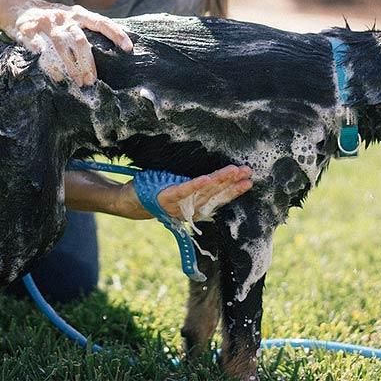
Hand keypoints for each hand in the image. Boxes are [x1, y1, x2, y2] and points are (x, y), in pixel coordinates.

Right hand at [5, 1, 132, 84]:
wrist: (15, 7)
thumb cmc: (52, 20)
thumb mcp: (71, 19)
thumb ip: (87, 30)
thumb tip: (112, 48)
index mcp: (78, 13)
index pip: (101, 22)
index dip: (116, 34)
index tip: (128, 49)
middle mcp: (64, 17)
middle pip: (80, 41)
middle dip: (88, 63)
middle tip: (93, 80)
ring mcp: (47, 23)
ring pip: (62, 47)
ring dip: (72, 67)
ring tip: (79, 83)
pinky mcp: (29, 31)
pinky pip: (41, 50)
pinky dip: (51, 66)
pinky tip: (59, 78)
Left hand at [118, 165, 252, 219]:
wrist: (130, 202)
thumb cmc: (156, 194)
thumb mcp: (179, 191)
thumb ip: (196, 187)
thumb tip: (216, 174)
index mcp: (195, 208)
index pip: (219, 199)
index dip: (235, 190)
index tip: (249, 181)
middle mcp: (189, 210)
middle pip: (215, 195)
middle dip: (233, 183)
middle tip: (248, 172)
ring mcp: (178, 205)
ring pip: (203, 192)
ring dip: (220, 181)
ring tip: (234, 170)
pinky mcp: (165, 198)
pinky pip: (183, 191)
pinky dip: (196, 185)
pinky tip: (207, 178)